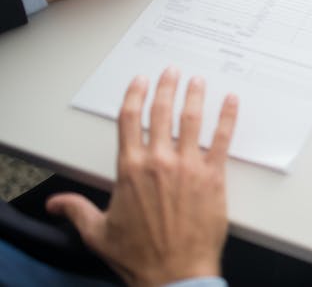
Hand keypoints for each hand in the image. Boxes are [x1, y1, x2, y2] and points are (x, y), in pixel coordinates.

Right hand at [47, 68, 238, 286]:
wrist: (173, 273)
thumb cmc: (139, 255)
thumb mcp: (98, 232)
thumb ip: (76, 210)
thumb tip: (55, 203)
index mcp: (130, 169)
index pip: (129, 120)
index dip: (135, 96)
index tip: (141, 81)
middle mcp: (158, 162)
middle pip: (161, 113)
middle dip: (166, 87)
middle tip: (172, 71)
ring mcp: (187, 166)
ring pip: (191, 120)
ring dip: (194, 95)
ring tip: (197, 80)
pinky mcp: (213, 176)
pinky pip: (222, 139)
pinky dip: (227, 117)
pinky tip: (231, 101)